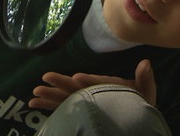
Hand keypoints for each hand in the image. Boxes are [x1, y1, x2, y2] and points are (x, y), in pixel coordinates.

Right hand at [28, 59, 155, 110]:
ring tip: (35, 92)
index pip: (96, 82)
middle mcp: (90, 90)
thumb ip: (144, 80)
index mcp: (104, 84)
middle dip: (61, 82)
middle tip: (46, 77)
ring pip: (64, 97)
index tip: (78, 78)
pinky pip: (60, 109)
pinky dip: (47, 107)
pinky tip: (33, 104)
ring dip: (50, 95)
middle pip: (74, 86)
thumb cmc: (138, 104)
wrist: (132, 118)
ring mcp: (82, 100)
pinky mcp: (76, 110)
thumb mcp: (144, 92)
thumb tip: (146, 62)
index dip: (88, 80)